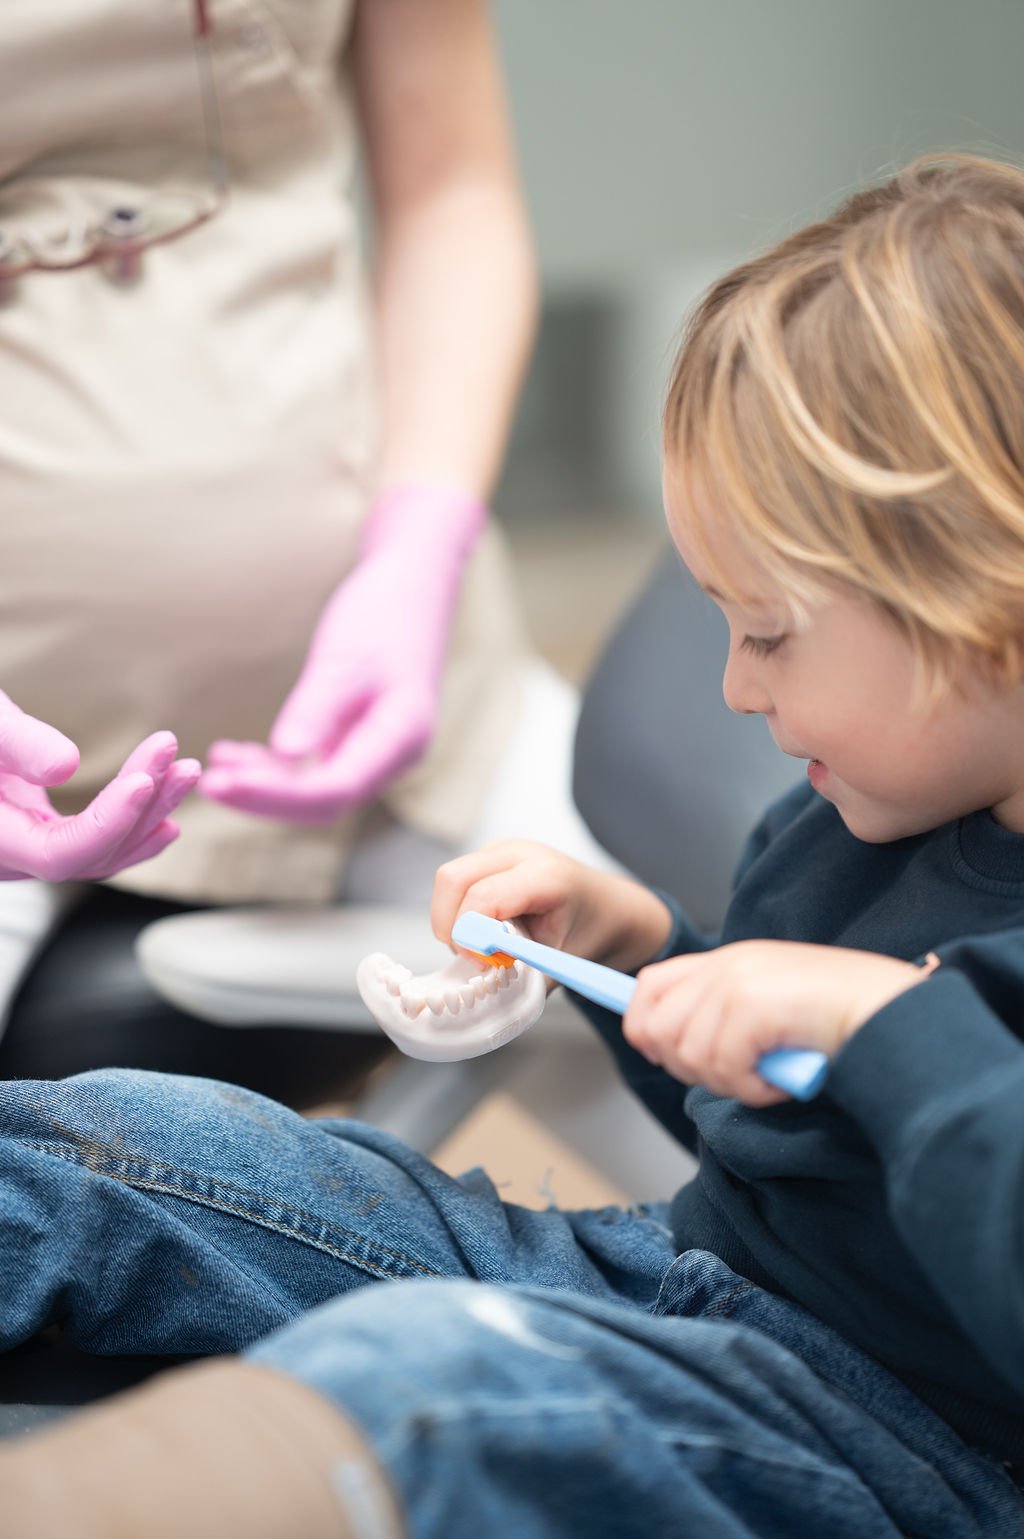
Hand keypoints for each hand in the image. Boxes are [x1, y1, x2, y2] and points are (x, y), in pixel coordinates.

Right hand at [0, 692, 199, 881]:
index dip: (111, 821)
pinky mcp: (33, 835)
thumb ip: (15, 741)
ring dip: (146, 813)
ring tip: (185, 771)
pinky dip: (128, 826)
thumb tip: (67, 765)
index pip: (61, 855)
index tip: (147, 778)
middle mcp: (5, 859)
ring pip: (97, 853)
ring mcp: (21, 852)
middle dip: (144, 808)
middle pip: (91, 856)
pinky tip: (165, 810)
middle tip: (182, 760)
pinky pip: (87, 846)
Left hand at [200, 486, 485, 822]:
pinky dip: (275, 768)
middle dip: (265, 798)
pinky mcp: (358, 740)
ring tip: (214, 769)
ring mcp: (377, 752)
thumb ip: (317, 707)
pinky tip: (235, 753)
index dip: (278, 795)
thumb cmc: (386, 611)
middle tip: (208, 783)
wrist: (415, 583)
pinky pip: (314, 769)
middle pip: (325, 801)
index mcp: (402, 737)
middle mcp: (393, 757)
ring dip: (265, 785)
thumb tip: (284, 754)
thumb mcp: (345, 656)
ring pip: (316, 790)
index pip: (336, 789)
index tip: (225, 782)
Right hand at [431, 838, 673, 975]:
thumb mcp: (562, 963)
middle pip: (453, 879)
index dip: (471, 937)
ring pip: (449, 879)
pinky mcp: (490, 856)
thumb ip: (525, 979)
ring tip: (482, 945)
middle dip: (451, 925)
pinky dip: (458, 910)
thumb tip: (485, 996)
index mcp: (546, 876)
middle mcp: (520, 852)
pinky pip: (457, 881)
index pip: (483, 897)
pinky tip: (486, 929)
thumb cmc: (591, 932)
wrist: (610, 908)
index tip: (483, 965)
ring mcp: (502, 849)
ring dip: (453, 918)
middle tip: (473, 957)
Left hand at [625, 940, 929, 1105]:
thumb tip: (672, 1048)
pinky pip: (723, 1070)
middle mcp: (726, 965)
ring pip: (688, 1056)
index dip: (642, 1024)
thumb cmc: (843, 1018)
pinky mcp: (750, 1006)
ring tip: (770, 1075)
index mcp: (729, 961)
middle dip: (688, 1067)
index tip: (654, 1051)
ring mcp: (735, 982)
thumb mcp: (772, 1007)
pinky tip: (784, 1080)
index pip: (651, 984)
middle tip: (737, 1075)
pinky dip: (754, 1090)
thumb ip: (726, 1016)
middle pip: (655, 1028)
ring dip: (730, 1083)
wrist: (893, 1013)